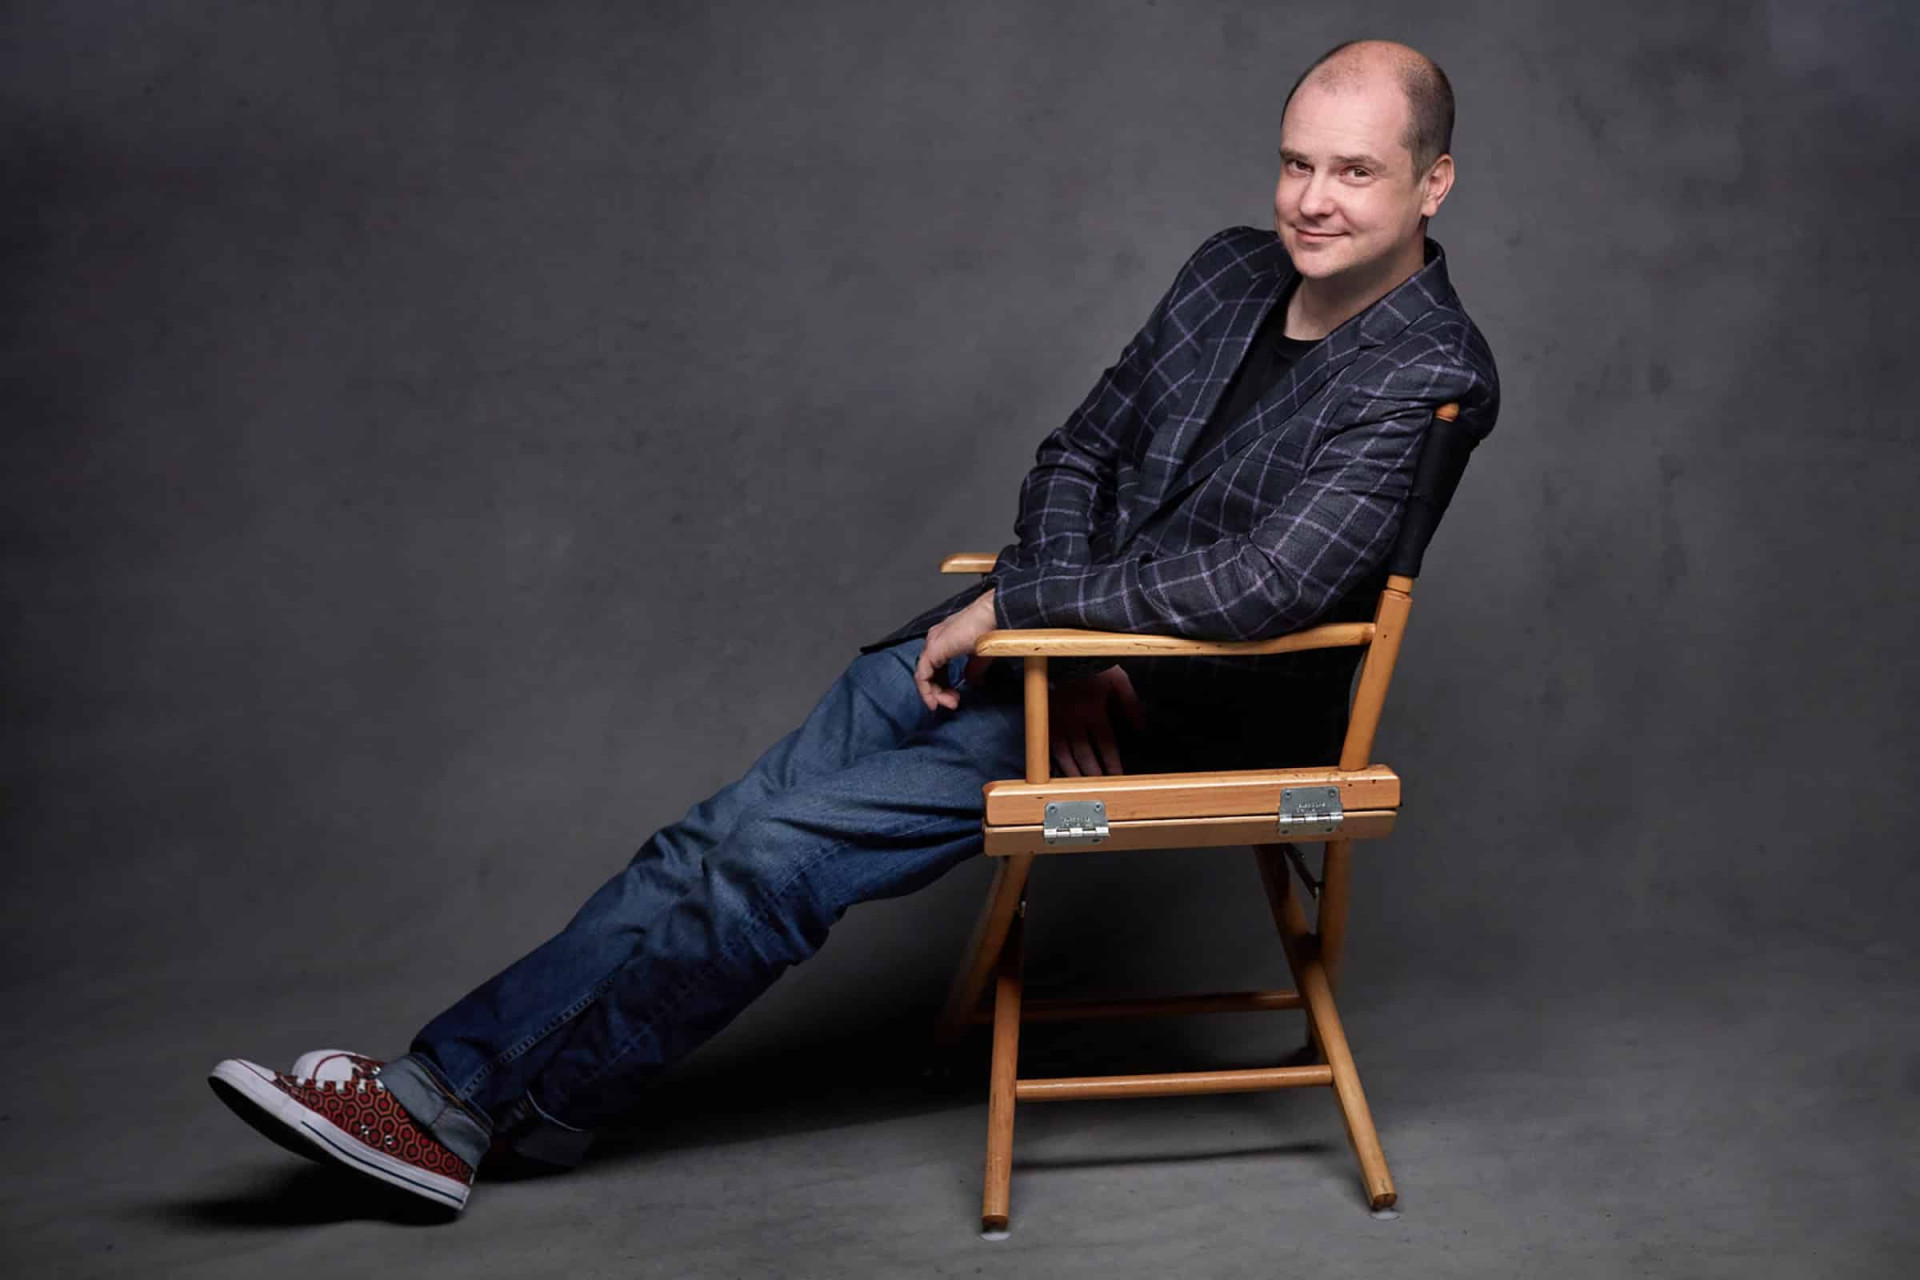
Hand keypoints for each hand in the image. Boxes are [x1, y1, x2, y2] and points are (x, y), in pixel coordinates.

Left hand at [915, 589, 1000, 711]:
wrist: (993, 616)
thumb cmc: (991, 629)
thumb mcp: (980, 655)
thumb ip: (972, 669)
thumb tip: (970, 681)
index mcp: (944, 639)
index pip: (936, 666)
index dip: (943, 685)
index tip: (955, 697)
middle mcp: (935, 640)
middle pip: (928, 672)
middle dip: (939, 692)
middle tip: (953, 703)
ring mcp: (932, 643)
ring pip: (923, 675)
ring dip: (934, 694)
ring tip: (950, 703)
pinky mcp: (933, 650)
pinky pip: (922, 675)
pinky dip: (926, 691)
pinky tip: (936, 700)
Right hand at [1050, 664, 1146, 776]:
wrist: (1065, 655)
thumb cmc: (1093, 668)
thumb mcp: (1119, 680)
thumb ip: (1131, 705)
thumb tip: (1141, 729)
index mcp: (1093, 710)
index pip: (1105, 743)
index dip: (1112, 762)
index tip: (1117, 776)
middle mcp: (1074, 718)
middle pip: (1084, 753)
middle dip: (1094, 773)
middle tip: (1101, 788)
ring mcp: (1057, 720)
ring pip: (1065, 753)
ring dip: (1074, 772)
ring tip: (1081, 787)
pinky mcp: (1046, 720)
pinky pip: (1049, 746)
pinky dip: (1056, 761)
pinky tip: (1062, 771)